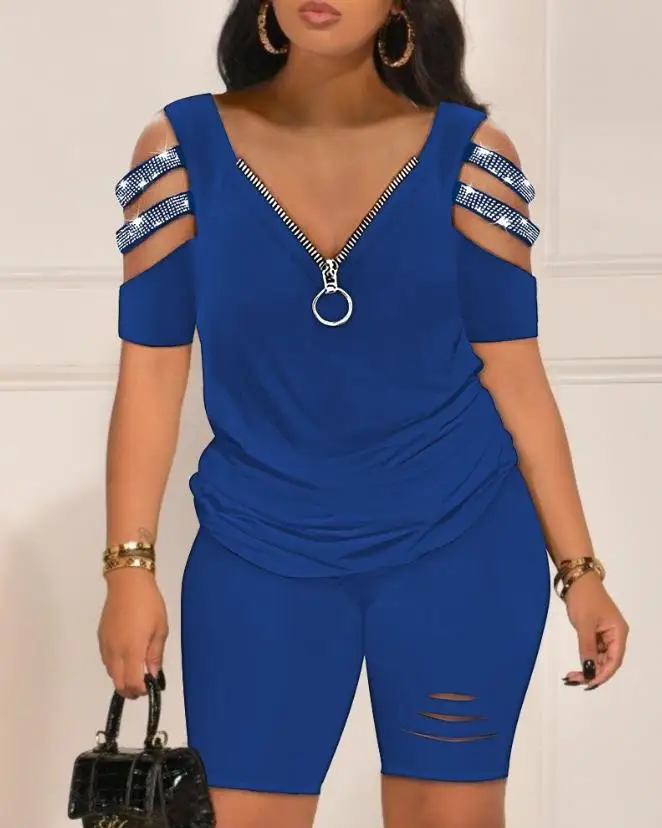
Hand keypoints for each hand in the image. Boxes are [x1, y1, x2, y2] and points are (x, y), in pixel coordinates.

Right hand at [97, 569, 168, 698]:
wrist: (127, 583)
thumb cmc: (149, 604)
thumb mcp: (160, 628)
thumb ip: (155, 654)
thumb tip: (153, 674)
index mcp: (132, 650)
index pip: (132, 683)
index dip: (140, 691)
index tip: (149, 687)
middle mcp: (115, 652)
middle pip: (118, 682)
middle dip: (130, 690)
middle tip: (143, 685)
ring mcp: (106, 645)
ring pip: (110, 672)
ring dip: (122, 677)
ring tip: (136, 670)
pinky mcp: (101, 637)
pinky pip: (106, 660)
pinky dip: (115, 666)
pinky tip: (126, 657)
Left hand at [563, 571, 628, 689]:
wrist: (577, 578)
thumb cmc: (583, 598)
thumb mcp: (584, 624)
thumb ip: (587, 648)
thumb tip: (589, 670)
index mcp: (618, 632)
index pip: (615, 660)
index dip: (603, 674)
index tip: (588, 683)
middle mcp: (615, 635)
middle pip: (608, 661)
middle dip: (593, 672)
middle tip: (574, 679)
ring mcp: (605, 633)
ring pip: (600, 657)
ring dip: (588, 666)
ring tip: (572, 675)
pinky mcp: (596, 631)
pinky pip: (594, 649)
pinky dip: (586, 657)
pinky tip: (577, 665)